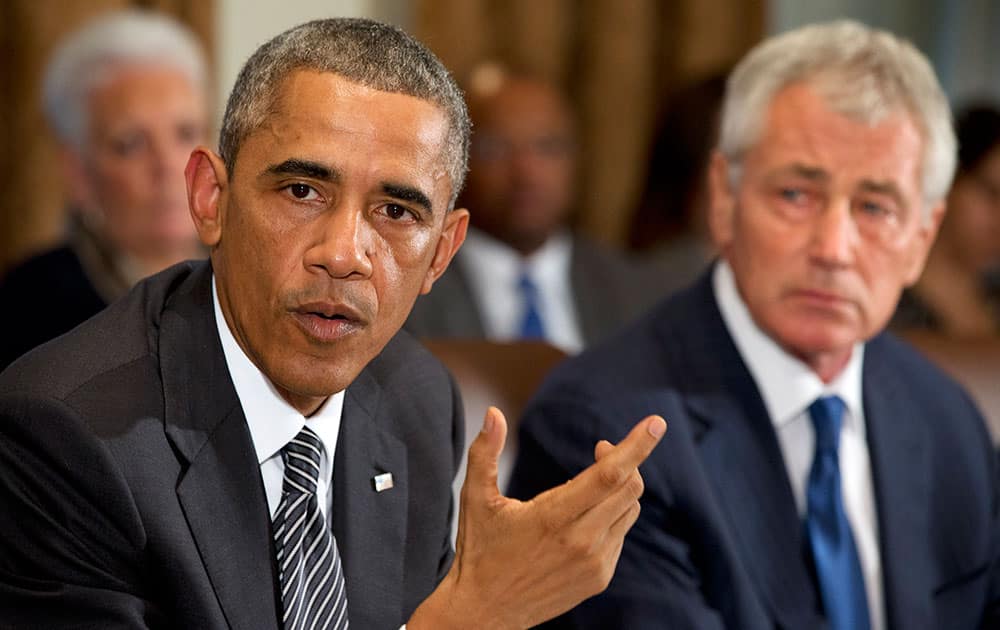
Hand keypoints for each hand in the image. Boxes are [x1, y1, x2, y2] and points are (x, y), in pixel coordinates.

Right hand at [409, 406, 665, 629]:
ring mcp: (594, 562)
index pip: (609, 475)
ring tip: (590, 483)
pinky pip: (621, 534)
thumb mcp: (475, 499)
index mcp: (552, 518)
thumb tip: (493, 413)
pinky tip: (585, 517)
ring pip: (629, 509)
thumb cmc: (479, 550)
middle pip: (629, 488)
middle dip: (625, 459)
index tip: (655, 423)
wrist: (486, 612)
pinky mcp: (600, 577)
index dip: (635, 447)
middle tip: (601, 448)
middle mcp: (581, 541)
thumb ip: (485, 452)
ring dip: (620, 487)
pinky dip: (612, 515)